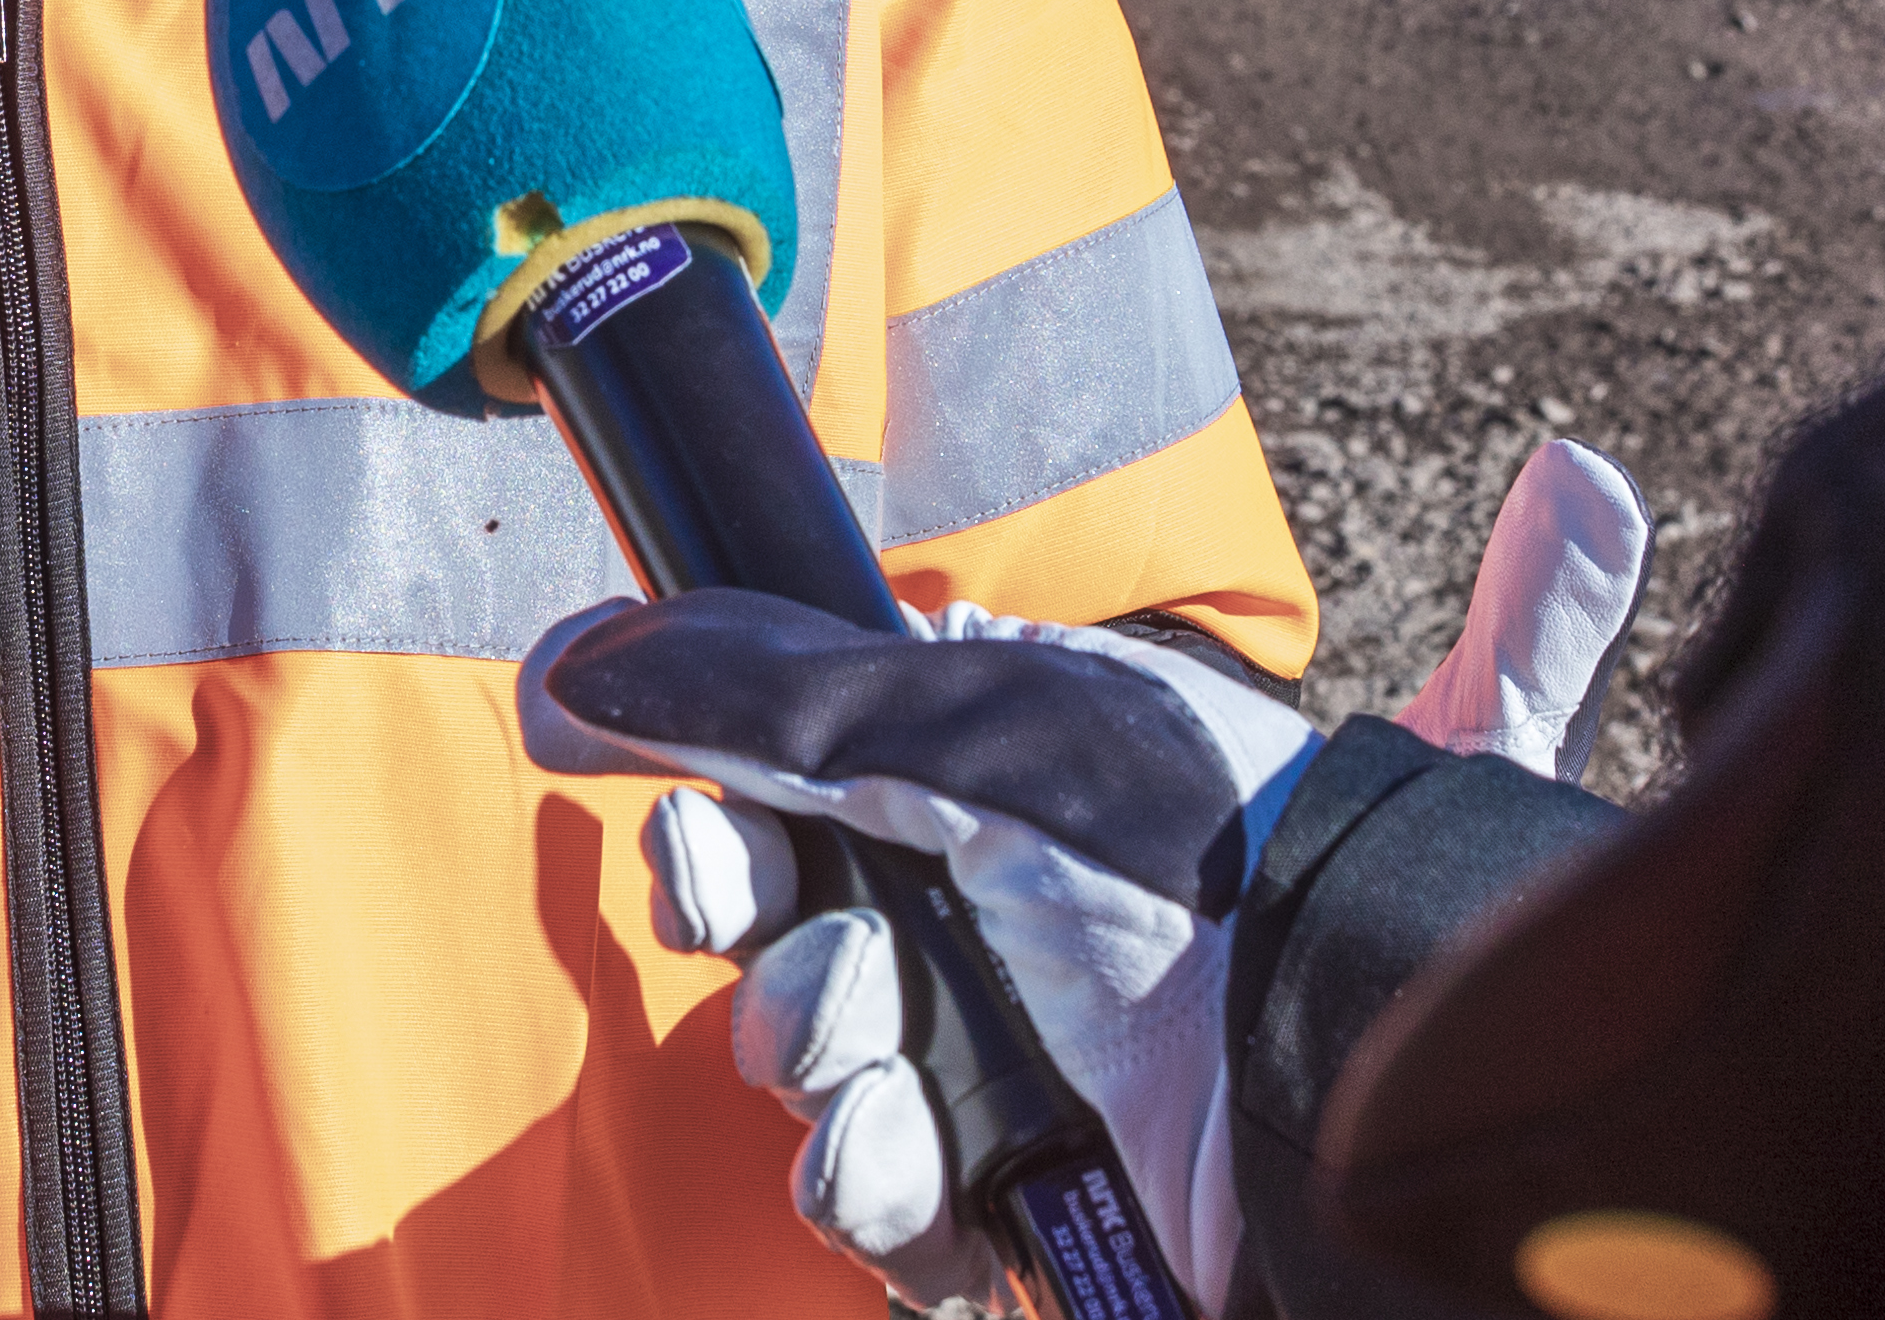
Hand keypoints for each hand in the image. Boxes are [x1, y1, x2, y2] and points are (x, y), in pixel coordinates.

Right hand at [519, 439, 1648, 1316]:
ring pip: (807, 1087)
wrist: (1331, 1042)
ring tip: (902, 1078)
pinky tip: (936, 1173)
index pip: (772, 801)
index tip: (713, 846)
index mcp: (970, 786)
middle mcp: (974, 921)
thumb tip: (552, 669)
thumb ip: (748, 692)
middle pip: (768, 950)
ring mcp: (996, 1068)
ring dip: (831, 1080)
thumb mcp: (962, 727)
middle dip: (770, 964)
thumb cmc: (1185, 856)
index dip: (715, 833)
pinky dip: (886, 1197)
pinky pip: (874, 1216)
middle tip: (828, 970)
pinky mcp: (1018, 1202)